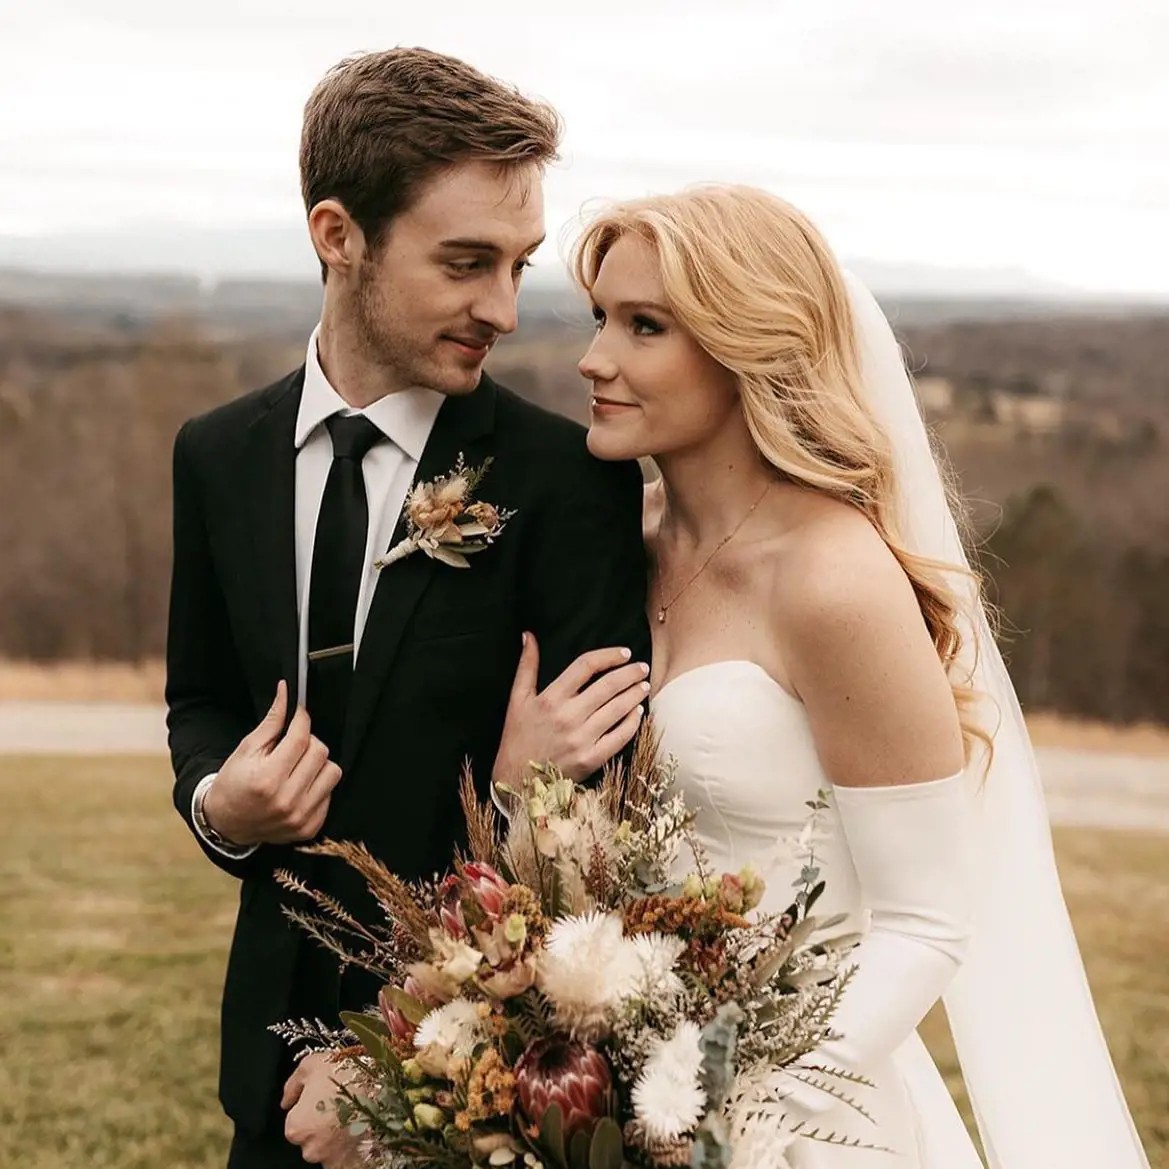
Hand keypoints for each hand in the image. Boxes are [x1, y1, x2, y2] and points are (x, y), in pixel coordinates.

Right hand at [203, 681, 341, 846]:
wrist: (227, 824)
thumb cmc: (234, 783)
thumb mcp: (247, 749)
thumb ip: (272, 721)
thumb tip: (287, 691)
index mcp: (267, 779)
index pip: (301, 738)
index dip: (302, 719)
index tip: (299, 715)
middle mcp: (287, 801)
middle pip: (320, 752)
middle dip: (308, 742)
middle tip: (293, 746)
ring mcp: (301, 817)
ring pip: (332, 772)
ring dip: (318, 764)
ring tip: (298, 767)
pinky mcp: (310, 828)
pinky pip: (331, 793)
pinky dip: (318, 785)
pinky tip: (299, 786)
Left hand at [282, 1052, 360, 1167]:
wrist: (384, 1086)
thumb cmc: (345, 1074)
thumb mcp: (312, 1065)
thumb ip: (292, 1085)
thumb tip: (286, 1102)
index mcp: (295, 1127)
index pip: (296, 1123)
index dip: (310, 1109)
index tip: (326, 1097)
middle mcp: (310, 1149)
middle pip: (313, 1139)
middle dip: (323, 1126)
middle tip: (342, 1105)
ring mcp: (332, 1160)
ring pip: (330, 1150)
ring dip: (339, 1137)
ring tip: (357, 1114)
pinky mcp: (352, 1164)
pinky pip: (347, 1159)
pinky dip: (352, 1149)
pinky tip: (362, 1129)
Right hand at [492, 633, 649, 785]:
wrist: (516, 780)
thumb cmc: (517, 737)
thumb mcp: (517, 699)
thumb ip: (526, 665)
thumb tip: (528, 635)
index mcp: (550, 698)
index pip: (585, 666)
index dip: (608, 656)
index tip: (623, 653)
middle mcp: (567, 717)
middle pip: (608, 686)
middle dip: (630, 673)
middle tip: (642, 667)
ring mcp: (581, 739)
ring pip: (618, 709)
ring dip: (635, 694)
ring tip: (644, 685)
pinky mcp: (591, 759)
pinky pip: (620, 737)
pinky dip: (632, 722)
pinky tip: (638, 712)